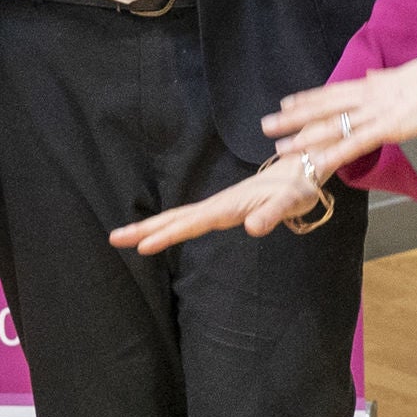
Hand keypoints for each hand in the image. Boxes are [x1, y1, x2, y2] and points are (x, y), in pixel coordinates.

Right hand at [109, 157, 328, 254]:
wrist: (302, 170)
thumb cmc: (297, 188)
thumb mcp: (290, 201)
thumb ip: (272, 214)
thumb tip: (252, 228)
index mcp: (228, 205)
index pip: (193, 222)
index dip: (168, 235)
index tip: (143, 247)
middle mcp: (219, 205)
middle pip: (176, 218)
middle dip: (145, 229)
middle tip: (114, 239)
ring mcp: (219, 207)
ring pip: (179, 217)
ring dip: (152, 227)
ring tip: (124, 237)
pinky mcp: (223, 209)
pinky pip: (190, 219)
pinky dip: (169, 225)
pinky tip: (158, 233)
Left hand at [262, 49, 416, 169]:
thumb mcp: (407, 73)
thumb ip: (386, 79)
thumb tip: (373, 76)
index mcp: (374, 84)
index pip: (334, 91)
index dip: (309, 98)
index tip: (287, 103)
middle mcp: (368, 96)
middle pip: (324, 107)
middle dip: (294, 117)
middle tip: (267, 125)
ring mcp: (376, 112)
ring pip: (332, 126)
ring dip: (304, 138)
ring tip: (280, 147)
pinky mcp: (388, 128)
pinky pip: (354, 144)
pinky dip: (333, 154)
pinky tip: (316, 164)